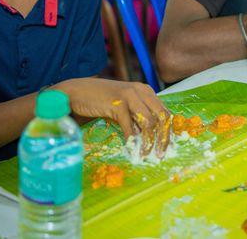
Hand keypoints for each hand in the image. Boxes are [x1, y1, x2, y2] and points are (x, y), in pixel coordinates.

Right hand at [54, 78, 170, 157]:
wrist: (78, 91)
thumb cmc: (101, 101)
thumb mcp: (125, 105)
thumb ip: (138, 115)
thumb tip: (152, 136)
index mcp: (146, 90)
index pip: (165, 111)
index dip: (168, 131)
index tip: (168, 147)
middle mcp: (141, 90)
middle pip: (161, 117)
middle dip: (163, 138)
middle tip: (161, 155)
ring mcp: (129, 95)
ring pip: (148, 122)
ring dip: (148, 142)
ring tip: (146, 155)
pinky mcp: (117, 103)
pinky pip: (129, 126)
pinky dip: (132, 141)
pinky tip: (132, 151)